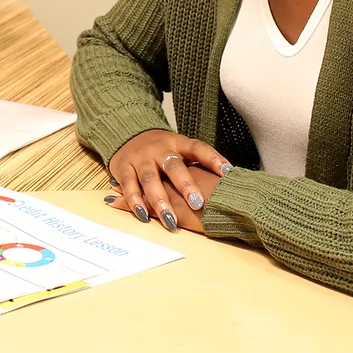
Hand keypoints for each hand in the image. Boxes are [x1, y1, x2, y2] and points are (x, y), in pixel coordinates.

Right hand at [106, 129, 228, 234]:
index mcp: (178, 143)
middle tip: (197, 203)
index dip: (214, 159)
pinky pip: (129, 185)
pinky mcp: (123, 167)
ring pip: (150, 179)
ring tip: (170, 220)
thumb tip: (229, 185)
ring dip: (160, 200)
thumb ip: (198, 167)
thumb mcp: (180, 152)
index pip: (198, 148)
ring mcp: (140, 157)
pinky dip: (135, 201)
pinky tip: (143, 215)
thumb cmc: (162, 151)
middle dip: (185, 185)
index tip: (228, 173)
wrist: (127, 133)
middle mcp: (159, 149)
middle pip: (173, 166)